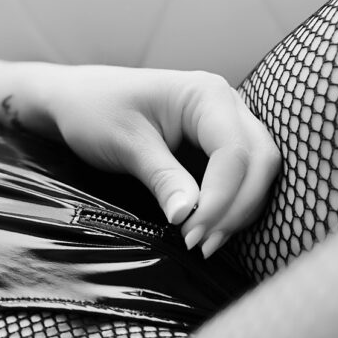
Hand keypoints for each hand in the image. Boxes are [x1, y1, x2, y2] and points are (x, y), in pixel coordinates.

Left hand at [42, 65, 280, 256]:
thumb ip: (163, 178)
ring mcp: (225, 125)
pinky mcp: (215, 146)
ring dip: (238, 211)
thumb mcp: (126, 144)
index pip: (235, 152)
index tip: (191, 231)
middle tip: (201, 243)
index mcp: (206, 94)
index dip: (222, 198)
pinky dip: (230, 206)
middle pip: (260, 161)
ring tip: (203, 243)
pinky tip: (207, 229)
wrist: (77, 100)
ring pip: (257, 172)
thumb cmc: (96, 111)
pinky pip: (240, 178)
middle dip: (237, 208)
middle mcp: (226, 105)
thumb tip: (190, 215)